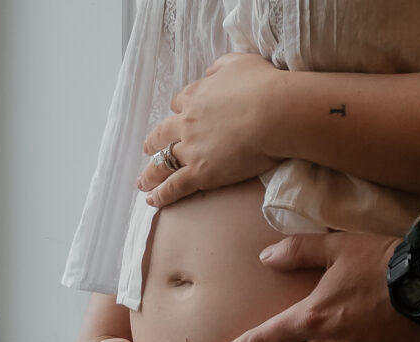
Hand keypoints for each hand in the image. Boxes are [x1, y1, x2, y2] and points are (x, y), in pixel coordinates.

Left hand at [138, 53, 284, 206]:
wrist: (276, 113)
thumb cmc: (264, 86)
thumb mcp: (240, 62)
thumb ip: (221, 67)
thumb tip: (210, 73)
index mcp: (196, 96)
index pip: (180, 103)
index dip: (181, 110)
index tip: (181, 114)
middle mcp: (188, 122)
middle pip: (163, 134)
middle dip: (154, 143)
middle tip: (148, 149)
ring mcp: (192, 149)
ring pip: (164, 162)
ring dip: (151, 173)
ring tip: (143, 182)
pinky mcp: (201, 173)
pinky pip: (175, 186)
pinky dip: (162, 194)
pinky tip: (152, 200)